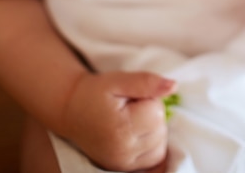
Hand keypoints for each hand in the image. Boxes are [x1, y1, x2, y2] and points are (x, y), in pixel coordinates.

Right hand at [61, 70, 175, 171]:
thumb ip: (146, 82)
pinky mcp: (124, 168)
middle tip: (131, 106)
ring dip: (154, 130)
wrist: (71, 111)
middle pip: (161, 128)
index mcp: (121, 128)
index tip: (131, 96)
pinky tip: (140, 134)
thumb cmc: (95, 93)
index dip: (149, 98)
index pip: (157, 111)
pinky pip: (154, 160)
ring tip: (134, 119)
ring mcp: (123, 163)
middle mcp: (123, 151)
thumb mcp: (118, 80)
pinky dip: (153, 146)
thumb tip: (173, 86)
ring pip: (161, 145)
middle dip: (152, 113)